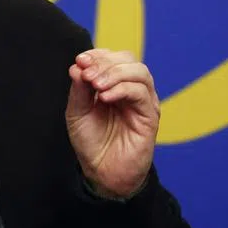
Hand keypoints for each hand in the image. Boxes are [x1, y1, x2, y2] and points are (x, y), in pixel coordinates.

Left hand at [65, 48, 159, 198]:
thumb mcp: (77, 112)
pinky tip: (105, 98)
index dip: (97, 54)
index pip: (112, 57)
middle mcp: (131, 89)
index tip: (81, 61)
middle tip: (88, 75)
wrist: (102, 173)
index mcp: (114, 84)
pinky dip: (122, 89)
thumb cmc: (91, 142)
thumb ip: (79, 89)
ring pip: (139, 72)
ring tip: (96, 85)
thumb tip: (78, 65)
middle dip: (105, 62)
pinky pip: (142, 92)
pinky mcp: (150, 116)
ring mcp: (142, 101)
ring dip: (114, 73)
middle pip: (127, 59)